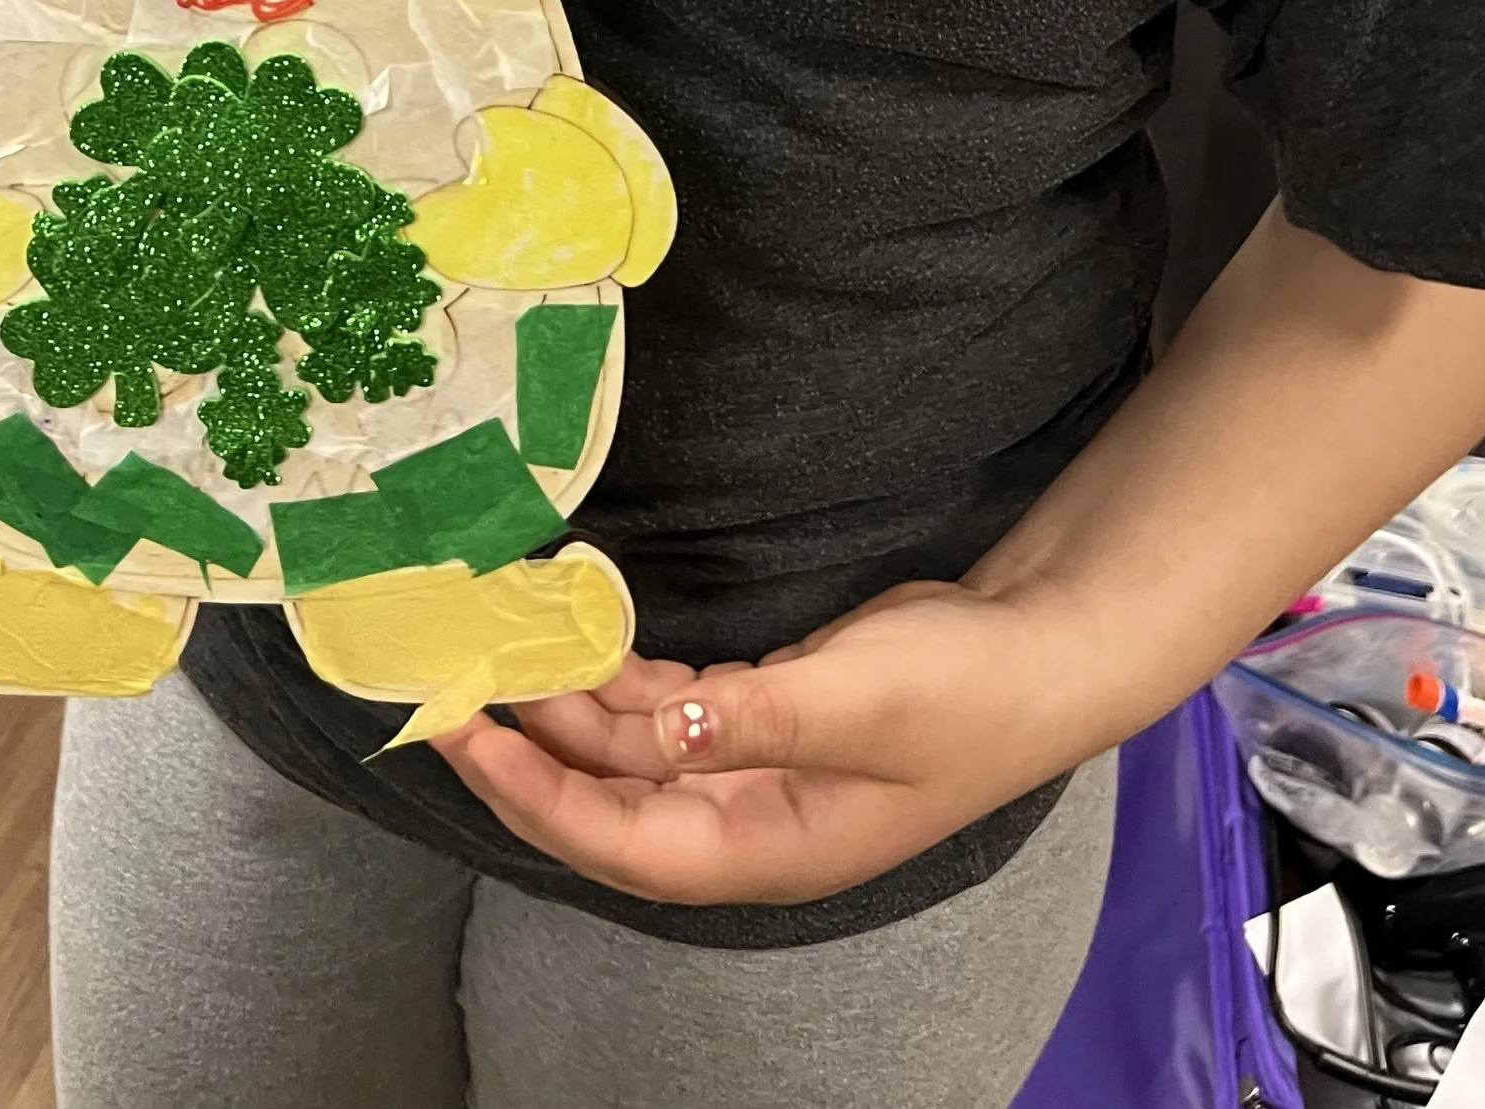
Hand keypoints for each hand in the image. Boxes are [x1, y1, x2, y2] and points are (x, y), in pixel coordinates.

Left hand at [429, 577, 1097, 907]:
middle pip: (606, 802)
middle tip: (445, 689)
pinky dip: (616, 676)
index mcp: (765, 847)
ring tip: (492, 649)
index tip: (466, 737)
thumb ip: (750, 719)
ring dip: (564, 706)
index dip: (536, 794)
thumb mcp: (854, 704)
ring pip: (627, 751)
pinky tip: (571, 636)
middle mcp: (743, 822)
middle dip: (525, 752)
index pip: (620, 840)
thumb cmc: (962, 696)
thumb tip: (657, 731)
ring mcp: (749, 772)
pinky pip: (663, 709)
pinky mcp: (758, 717)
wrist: (1039, 653)